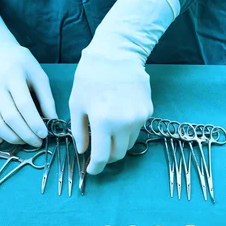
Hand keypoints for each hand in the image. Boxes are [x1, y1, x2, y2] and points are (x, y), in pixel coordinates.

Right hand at [0, 45, 56, 146]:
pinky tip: (6, 138)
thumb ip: (46, 98)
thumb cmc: (21, 63)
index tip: (44, 134)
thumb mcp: (39, 74)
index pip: (23, 104)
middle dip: (25, 134)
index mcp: (12, 75)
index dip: (34, 122)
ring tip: (25, 141)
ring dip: (11, 137)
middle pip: (9, 117)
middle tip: (37, 142)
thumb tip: (54, 121)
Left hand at [69, 52, 152, 174]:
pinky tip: (119, 116)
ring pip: (129, 144)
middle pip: (118, 154)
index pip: (101, 156)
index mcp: (102, 121)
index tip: (91, 170)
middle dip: (107, 157)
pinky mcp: (148, 111)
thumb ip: (79, 131)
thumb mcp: (76, 104)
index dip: (95, 167)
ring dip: (118, 144)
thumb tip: (83, 151)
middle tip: (99, 152)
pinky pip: (137, 130)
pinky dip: (126, 130)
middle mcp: (123, 123)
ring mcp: (139, 118)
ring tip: (108, 132)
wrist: (117, 55)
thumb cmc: (91, 77)